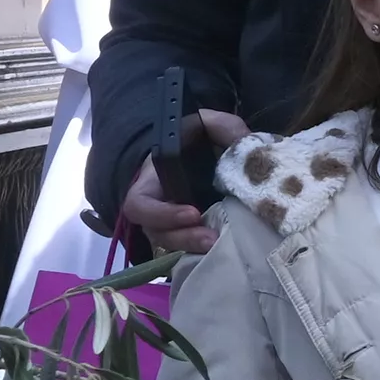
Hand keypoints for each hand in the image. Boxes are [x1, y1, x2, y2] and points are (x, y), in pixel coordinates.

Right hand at [121, 109, 246, 254]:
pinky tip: (223, 250)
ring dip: (192, 248)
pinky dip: (201, 253)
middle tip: (210, 238)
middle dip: (182, 238)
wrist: (206, 155)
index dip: (161, 213)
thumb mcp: (209, 126)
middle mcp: (157, 206)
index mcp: (153, 181)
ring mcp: (172, 223)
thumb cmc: (199, 140)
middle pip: (155, 232)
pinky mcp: (190, 233)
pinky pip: (188, 249)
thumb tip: (241, 139)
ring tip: (217, 245)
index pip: (138, 204)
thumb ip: (222, 126)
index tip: (193, 213)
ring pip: (171, 245)